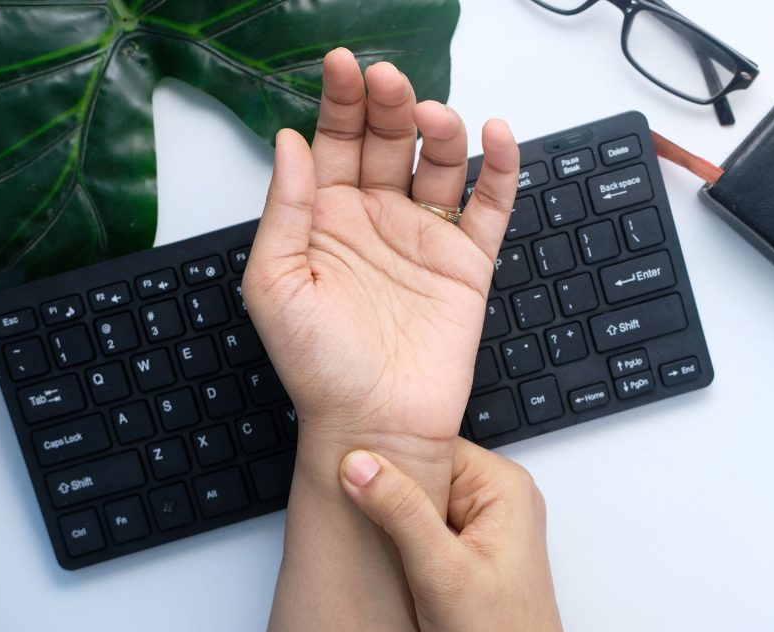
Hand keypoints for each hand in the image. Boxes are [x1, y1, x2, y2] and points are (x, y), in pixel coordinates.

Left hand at [243, 48, 519, 483]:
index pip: (334, 142)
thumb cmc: (318, 366)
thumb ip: (284, 211)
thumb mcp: (275, 286)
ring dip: (439, 130)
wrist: (374, 424)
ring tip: (432, 117)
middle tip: (388, 81)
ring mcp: (424, 238)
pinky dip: (498, 170)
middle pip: (387, 142)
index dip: (339, 100)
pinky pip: (489, 206)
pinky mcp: (467, 263)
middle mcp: (376, 220)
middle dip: (388, 105)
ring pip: (439, 164)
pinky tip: (495, 136)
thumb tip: (289, 142)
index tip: (343, 65)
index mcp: (325, 219)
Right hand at [338, 439, 584, 631]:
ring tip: (392, 547)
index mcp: (503, 486)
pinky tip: (400, 559)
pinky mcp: (473, 545)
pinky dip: (408, 538)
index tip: (355, 475)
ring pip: (423, 498)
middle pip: (426, 469)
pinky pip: (429, 523)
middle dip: (394, 494)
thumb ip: (401, 512)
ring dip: (399, 519)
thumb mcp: (441, 571)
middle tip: (370, 519)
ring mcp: (488, 522)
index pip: (432, 445)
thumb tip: (362, 465)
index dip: (392, 461)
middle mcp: (500, 497)